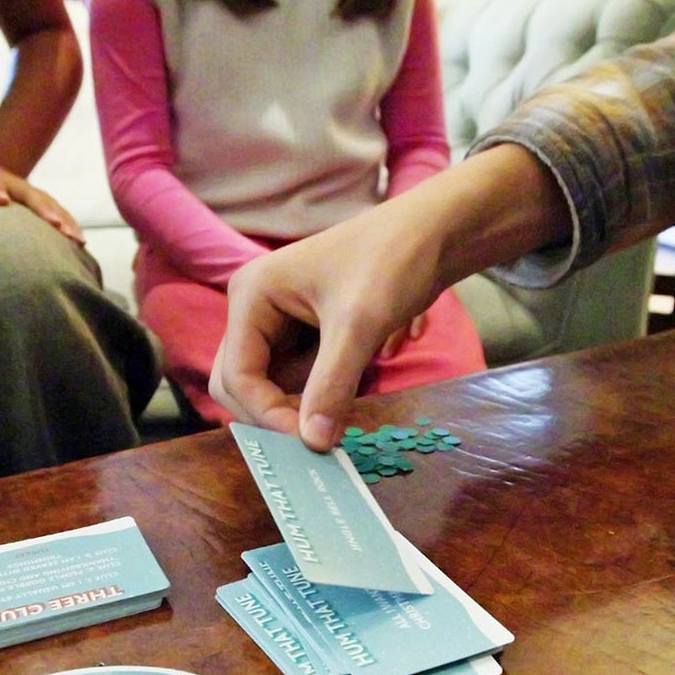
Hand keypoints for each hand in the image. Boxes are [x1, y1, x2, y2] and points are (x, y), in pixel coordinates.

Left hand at [0, 154, 84, 243]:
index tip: (3, 202)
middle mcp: (11, 183)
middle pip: (30, 195)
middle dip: (44, 209)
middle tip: (55, 225)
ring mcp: (28, 193)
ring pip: (49, 205)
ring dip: (64, 221)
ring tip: (76, 240)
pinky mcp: (39, 204)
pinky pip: (57, 213)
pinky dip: (69, 226)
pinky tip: (80, 244)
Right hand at [209, 206, 440, 452]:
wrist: (437, 231)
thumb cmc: (394, 260)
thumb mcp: (359, 325)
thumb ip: (331, 385)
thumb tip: (313, 443)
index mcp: (251, 295)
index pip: (236, 374)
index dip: (266, 413)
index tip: (306, 442)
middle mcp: (253, 308)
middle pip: (239, 383)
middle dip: (273, 412)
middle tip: (316, 436)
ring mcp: (275, 321)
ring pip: (267, 385)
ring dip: (297, 404)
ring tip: (338, 407)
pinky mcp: (300, 332)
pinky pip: (293, 377)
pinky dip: (315, 393)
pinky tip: (345, 388)